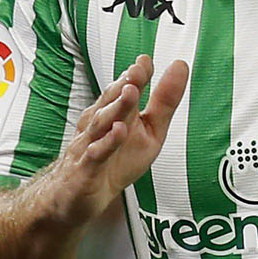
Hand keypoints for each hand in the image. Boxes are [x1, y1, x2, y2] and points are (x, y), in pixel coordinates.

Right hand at [37, 56, 188, 226]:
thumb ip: (163, 102)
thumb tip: (180, 67)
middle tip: (138, 70)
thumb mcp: (149, 131)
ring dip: (116, 107)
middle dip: (124, 85)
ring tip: (131, 92)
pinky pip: (96, 154)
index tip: (146, 60)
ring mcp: (89, 146)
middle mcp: (98, 126)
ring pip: (101, 124)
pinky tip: (118, 131)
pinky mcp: (86, 170)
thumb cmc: (115, 162)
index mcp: (113, 114)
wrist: (78, 198)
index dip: (135, 76)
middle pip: (111, 103)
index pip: (123, 91)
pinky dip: (106, 142)